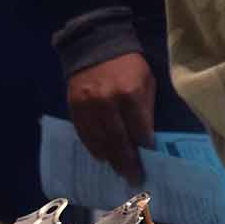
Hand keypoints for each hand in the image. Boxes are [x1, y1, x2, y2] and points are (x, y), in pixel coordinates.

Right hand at [68, 52, 155, 183]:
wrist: (96, 45)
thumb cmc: (128, 65)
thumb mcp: (146, 81)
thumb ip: (146, 109)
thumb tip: (146, 139)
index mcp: (129, 94)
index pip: (139, 129)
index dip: (145, 148)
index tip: (150, 162)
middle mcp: (107, 102)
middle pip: (118, 140)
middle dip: (127, 162)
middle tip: (134, 178)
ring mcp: (87, 106)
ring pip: (99, 141)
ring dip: (110, 159)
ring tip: (120, 171)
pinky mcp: (74, 107)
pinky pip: (84, 134)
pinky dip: (94, 148)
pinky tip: (102, 156)